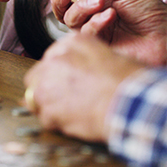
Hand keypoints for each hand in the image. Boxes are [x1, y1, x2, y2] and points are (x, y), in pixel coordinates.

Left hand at [24, 33, 143, 141]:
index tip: (64, 83)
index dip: (57, 74)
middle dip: (46, 88)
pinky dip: (56, 123)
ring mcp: (48, 81)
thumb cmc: (127, 81)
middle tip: (63, 99)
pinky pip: (44, 117)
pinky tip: (74, 121)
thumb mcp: (107, 54)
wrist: (131, 102)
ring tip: (71, 112)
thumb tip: (76, 70)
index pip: (52, 58)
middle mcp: (55, 58)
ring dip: (50, 106)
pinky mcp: (48, 105)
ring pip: (36, 97)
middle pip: (37, 76)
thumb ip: (84, 57)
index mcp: (71, 42)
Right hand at [51, 0, 166, 68]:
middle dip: (62, 0)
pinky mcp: (99, 48)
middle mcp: (92, 18)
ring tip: (102, 1)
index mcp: (97, 3)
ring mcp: (96, 34)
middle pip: (64, 12)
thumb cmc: (150, 13)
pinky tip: (110, 16)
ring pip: (72, 22)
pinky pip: (86, 35)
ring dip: (82, 8)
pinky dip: (95, 22)